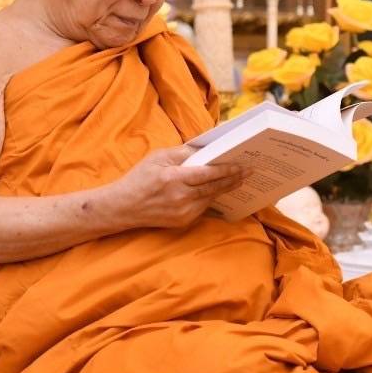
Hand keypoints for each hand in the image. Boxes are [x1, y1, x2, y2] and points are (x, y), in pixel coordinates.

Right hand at [109, 146, 246, 229]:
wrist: (123, 207)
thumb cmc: (139, 178)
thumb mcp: (158, 157)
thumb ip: (182, 153)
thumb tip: (205, 149)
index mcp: (173, 178)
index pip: (208, 174)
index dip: (227, 169)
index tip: (242, 165)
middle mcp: (180, 197)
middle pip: (214, 187)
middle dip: (233, 179)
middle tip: (248, 172)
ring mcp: (182, 212)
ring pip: (210, 198)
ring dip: (225, 189)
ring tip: (239, 179)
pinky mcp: (182, 222)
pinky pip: (203, 208)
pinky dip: (212, 198)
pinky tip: (221, 191)